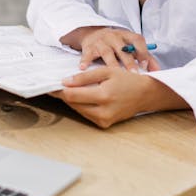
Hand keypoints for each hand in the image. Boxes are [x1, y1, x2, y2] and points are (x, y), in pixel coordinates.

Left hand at [51, 66, 188, 128]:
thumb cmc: (128, 80)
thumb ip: (85, 76)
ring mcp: (104, 120)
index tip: (50, 85)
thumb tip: (65, 82)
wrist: (145, 94)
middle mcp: (103, 111)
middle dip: (64, 94)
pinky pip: (86, 114)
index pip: (72, 95)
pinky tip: (82, 97)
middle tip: (56, 85)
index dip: (59, 90)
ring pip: (78, 110)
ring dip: (72, 100)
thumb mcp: (107, 71)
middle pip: (73, 104)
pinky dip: (82, 105)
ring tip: (68, 89)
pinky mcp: (105, 124)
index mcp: (104, 95)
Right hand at [77, 27, 160, 72]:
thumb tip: (157, 71)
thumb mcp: (130, 45)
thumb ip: (144, 56)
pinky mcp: (89, 47)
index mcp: (127, 35)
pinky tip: (83, 68)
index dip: (142, 51)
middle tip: (134, 74)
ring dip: (111, 64)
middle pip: (123, 49)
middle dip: (129, 62)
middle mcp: (114, 36)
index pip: (137, 40)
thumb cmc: (117, 43)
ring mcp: (101, 41)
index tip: (145, 64)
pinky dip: (86, 61)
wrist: (94, 32)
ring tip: (114, 74)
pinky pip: (88, 54)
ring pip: (107, 52)